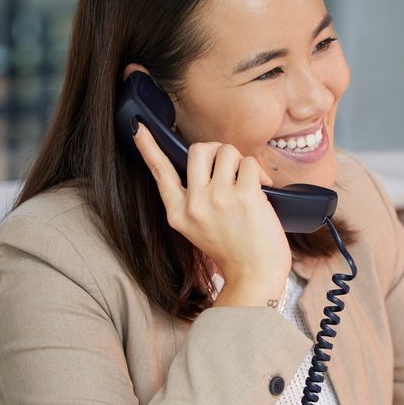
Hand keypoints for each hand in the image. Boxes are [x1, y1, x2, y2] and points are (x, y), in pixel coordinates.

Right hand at [133, 125, 288, 306]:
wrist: (254, 276)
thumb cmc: (234, 252)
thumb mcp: (199, 229)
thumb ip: (195, 201)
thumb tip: (208, 167)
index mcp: (178, 213)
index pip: (159, 173)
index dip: (149, 148)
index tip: (139, 128)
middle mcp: (193, 204)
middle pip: (198, 149)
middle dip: (218, 151)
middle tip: (231, 168)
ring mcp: (217, 199)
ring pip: (226, 151)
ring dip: (241, 162)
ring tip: (250, 183)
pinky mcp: (243, 196)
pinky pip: (249, 163)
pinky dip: (259, 172)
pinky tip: (264, 189)